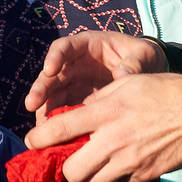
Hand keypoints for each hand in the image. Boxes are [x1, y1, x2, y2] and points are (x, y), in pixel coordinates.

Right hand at [24, 30, 165, 117]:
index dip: (54, 57)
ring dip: (44, 109)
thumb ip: (134, 62)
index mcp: (88, 45)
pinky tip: (55, 136)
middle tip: (32, 104)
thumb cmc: (145, 57)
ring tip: (40, 126)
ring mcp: (74, 83)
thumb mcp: (144, 55)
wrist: (149, 73)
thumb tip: (121, 74)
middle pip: (52, 74)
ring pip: (53, 95)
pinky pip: (63, 111)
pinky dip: (58, 123)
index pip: (65, 47)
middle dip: (41, 88)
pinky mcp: (77, 101)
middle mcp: (75, 64)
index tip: (49, 70)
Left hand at [27, 71, 181, 181]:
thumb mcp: (126, 85)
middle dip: (68, 167)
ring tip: (99, 160)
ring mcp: (130, 162)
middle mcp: (113, 140)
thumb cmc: (162, 91)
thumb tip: (76, 116)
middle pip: (73, 170)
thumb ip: (99, 102)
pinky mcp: (144, 175)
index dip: (39, 139)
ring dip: (91, 175)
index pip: (60, 130)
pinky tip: (125, 160)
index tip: (32, 142)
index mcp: (106, 113)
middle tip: (73, 157)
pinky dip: (116, 175)